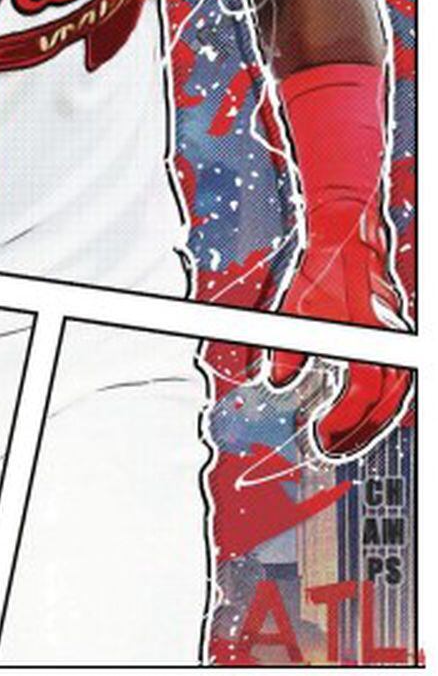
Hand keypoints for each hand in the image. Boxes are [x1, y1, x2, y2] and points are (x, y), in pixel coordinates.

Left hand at [261, 200, 410, 457]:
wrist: (344, 226)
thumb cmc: (317, 264)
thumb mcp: (290, 307)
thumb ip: (284, 349)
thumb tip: (277, 385)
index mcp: (359, 332)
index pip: (359, 390)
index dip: (340, 419)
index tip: (319, 437)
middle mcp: (382, 334)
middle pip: (385, 395)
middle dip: (361, 428)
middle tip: (336, 448)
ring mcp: (391, 330)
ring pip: (397, 385)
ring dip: (376, 416)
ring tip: (352, 437)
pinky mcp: (391, 325)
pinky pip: (396, 368)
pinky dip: (385, 393)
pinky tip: (366, 405)